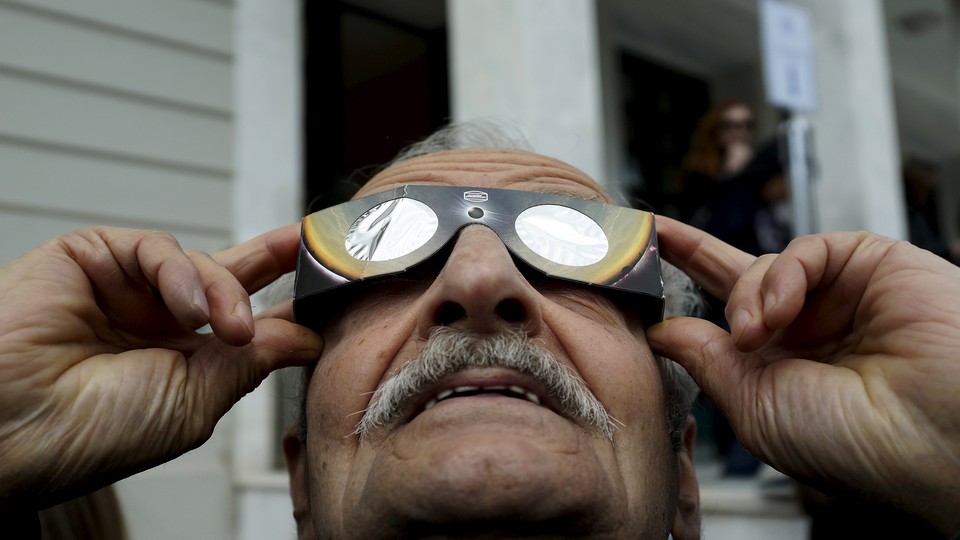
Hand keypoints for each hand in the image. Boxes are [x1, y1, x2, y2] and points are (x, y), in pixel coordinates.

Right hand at [0, 226, 321, 508]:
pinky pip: (158, 249)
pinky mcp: (93, 257)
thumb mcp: (195, 402)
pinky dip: (183, 274)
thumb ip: (251, 361)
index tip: (330, 290)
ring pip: (202, 264)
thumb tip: (306, 338)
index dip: (287, 304)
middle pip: (231, 276)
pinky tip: (187, 311)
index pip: (247, 323)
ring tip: (231, 328)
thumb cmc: (93, 431)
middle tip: (315, 242)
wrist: (10, 427)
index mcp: (182, 362)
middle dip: (276, 257)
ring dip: (226, 293)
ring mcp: (126, 288)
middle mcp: (156, 322)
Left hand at [648, 216, 959, 533]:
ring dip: (746, 296)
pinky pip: (804, 249)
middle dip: (689, 252)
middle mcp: (807, 330)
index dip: (681, 291)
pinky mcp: (869, 263)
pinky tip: (780, 310)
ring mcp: (838, 296)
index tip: (640, 268)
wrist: (935, 434)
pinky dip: (780, 274)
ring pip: (762, 265)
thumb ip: (707, 360)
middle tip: (651, 233)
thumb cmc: (853, 442)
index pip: (720, 321)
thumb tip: (663, 331)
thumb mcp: (755, 407)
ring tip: (755, 333)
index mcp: (781, 369)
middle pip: (734, 276)